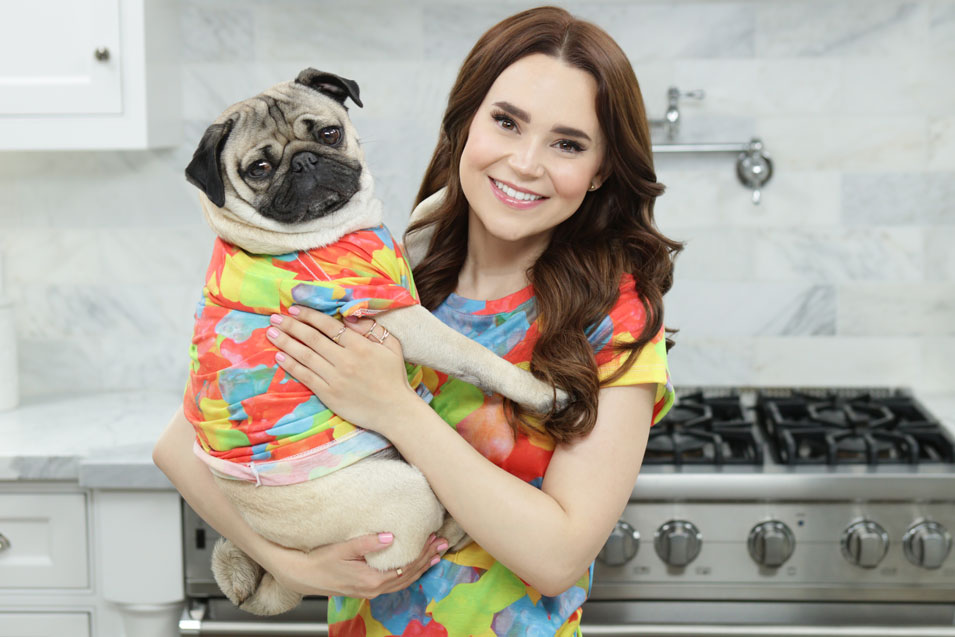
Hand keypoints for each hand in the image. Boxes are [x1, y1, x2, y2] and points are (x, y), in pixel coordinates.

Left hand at [265, 306, 418, 434]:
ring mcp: (335, 378)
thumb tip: (349, 318)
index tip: (294, 309)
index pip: (328, 326)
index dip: (309, 316)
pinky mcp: (329, 394)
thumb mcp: (392, 346)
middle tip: (275, 318)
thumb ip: (372, 329)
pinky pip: (305, 376)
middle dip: (291, 326)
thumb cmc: (394, 376)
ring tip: (271, 333)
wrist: (395, 411)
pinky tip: (280, 356)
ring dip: (285, 343)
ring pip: (305, 356)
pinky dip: (291, 365)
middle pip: (312, 338)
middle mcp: (345, 360)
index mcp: (360, 346)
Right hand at [271, 532, 448, 598]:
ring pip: (404, 581)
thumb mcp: (343, 548)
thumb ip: (367, 543)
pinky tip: (416, 566)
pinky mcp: (368, 590)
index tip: (432, 538)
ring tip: (436, 554)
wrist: (304, 576)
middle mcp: (375, 589)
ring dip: (421, 567)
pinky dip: (409, 573)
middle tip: (442, 543)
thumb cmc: (321, 559)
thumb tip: (389, 537)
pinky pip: (395, 583)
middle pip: (409, 574)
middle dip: (427, 559)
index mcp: (371, 579)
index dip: (421, 552)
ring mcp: (372, 592)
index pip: (406, 566)